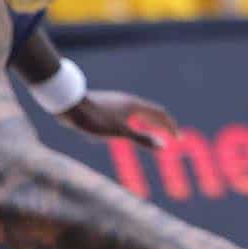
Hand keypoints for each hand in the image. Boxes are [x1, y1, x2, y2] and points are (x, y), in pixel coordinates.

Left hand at [61, 88, 180, 149]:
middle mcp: (128, 101)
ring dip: (149, 123)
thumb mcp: (120, 132)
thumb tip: (164, 146)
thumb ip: (142, 139)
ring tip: (151, 133)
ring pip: (138, 112)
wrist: (69, 104)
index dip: (171, 126)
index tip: (178, 139)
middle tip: (170, 137)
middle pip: (151, 112)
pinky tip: (125, 129)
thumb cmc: (95, 119)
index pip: (160, 114)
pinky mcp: (105, 105)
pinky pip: (126, 114)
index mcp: (135, 105)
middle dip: (162, 125)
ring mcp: (116, 102)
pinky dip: (135, 123)